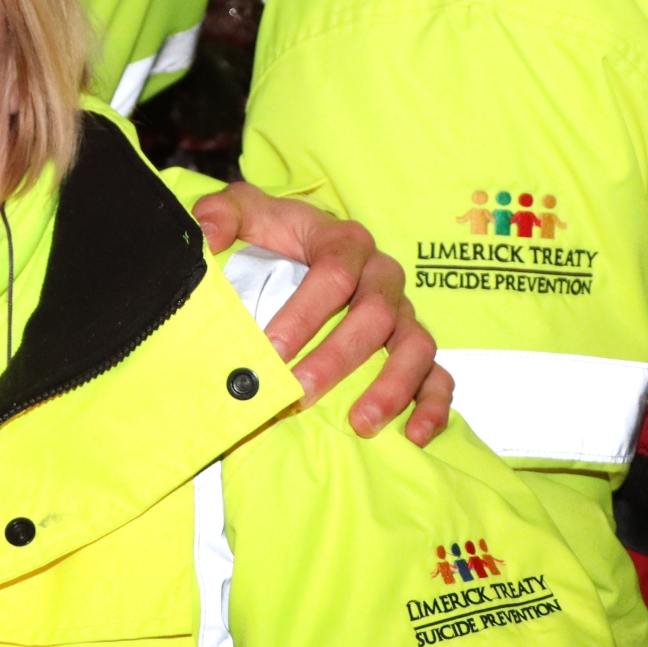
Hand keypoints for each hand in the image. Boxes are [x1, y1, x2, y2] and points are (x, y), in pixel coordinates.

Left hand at [192, 184, 451, 445]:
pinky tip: (414, 434)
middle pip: (374, 316)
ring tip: (360, 422)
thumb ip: (220, 213)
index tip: (271, 348)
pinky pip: (438, 374)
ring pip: (415, 347)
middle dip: (336, 358)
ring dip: (391, 387)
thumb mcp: (244, 212)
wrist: (303, 241)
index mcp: (345, 241)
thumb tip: (209, 235)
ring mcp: (404, 312)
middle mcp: (382, 276)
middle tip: (299, 392)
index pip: (334, 275)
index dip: (304, 313)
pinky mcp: (415, 343)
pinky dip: (432, 405)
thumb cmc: (274, 232)